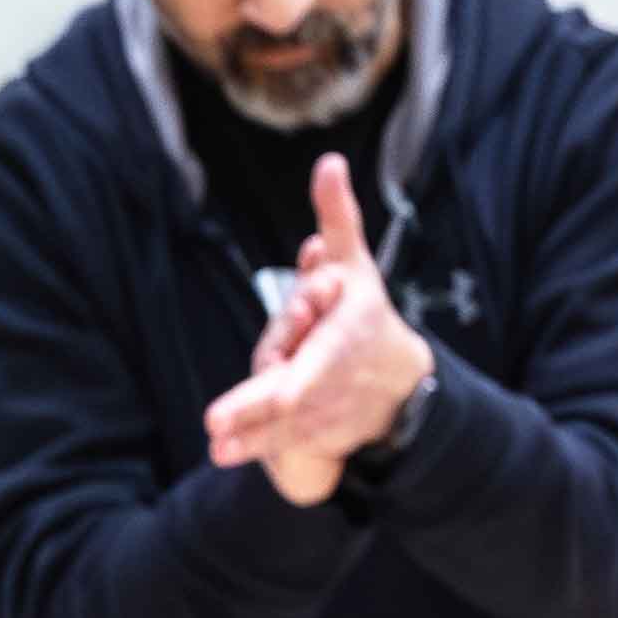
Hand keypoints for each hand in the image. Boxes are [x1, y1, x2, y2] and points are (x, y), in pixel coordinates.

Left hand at [204, 157, 431, 506]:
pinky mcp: (322, 435)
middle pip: (290, 397)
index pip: (311, 359)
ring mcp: (329, 410)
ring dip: (252, 438)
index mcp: (345, 336)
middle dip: (255, 411)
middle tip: (216, 426)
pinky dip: (261, 451)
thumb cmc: (364, 316)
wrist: (401, 383)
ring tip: (218, 448)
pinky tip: (227, 454)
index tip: (256, 376)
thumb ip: (338, 219)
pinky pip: (288, 446)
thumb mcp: (354, 266)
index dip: (279, 378)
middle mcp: (336, 377)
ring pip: (284, 427)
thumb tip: (330, 163)